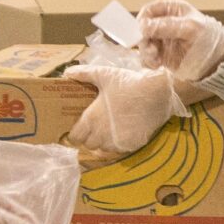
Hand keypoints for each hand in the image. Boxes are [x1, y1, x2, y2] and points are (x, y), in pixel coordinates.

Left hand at [60, 66, 185, 160]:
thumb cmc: (127, 83)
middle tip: (95, 125)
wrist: (157, 93)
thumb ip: (84, 74)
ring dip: (103, 141)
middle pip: (88, 144)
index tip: (79, 127)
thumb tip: (67, 73)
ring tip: (109, 128)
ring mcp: (117, 142)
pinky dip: (119, 142)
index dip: (75, 133)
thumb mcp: (104, 74)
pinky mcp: (131, 145)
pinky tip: (124, 130)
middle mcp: (101, 135)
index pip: (75, 137)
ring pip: (103, 149)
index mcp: (91, 119)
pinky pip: (119, 149)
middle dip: (89, 137)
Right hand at [136, 0, 223, 90]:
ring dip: (146, 52)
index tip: (142, 30)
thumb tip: (143, 25)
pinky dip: (148, 61)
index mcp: (172, 10)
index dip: (143, 18)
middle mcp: (165, 24)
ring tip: (156, 59)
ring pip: (144, 43)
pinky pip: (147, 57)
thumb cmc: (208, 39)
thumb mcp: (189, 28)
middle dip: (144, 39)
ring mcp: (162, 40)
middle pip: (143, 28)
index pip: (150, 9)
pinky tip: (157, 65)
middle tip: (151, 48)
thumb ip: (167, 26)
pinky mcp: (161, 54)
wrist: (216, 62)